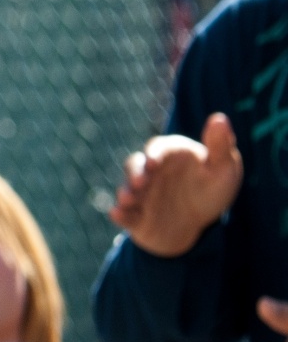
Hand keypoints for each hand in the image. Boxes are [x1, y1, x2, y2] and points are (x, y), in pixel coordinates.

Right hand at [110, 113, 242, 257]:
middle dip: (134, 173)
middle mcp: (149, 172)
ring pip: (128, 189)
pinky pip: (124, 213)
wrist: (195, 224)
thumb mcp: (224, 168)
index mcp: (168, 155)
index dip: (153, 153)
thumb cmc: (212, 189)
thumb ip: (220, 145)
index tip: (154, 163)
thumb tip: (219, 117)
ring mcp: (140, 193)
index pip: (157, 147)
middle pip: (135, 166)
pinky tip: (117, 214)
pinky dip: (119, 214)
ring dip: (125, 193)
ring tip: (127, 200)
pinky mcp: (134, 214)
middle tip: (139, 182)